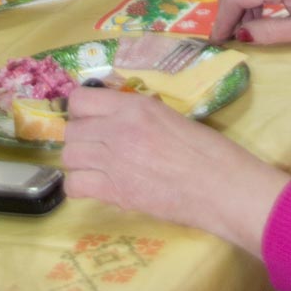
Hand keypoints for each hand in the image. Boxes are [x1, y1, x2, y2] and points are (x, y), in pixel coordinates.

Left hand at [62, 87, 286, 252]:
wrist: (221, 185)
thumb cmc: (207, 150)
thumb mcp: (169, 117)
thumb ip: (137, 115)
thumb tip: (114, 118)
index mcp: (134, 106)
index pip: (80, 99)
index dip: (81, 112)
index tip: (90, 121)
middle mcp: (117, 128)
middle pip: (71, 131)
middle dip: (80, 139)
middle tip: (97, 149)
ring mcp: (113, 160)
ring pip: (69, 156)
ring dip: (80, 163)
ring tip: (96, 169)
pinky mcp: (115, 191)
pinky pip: (75, 185)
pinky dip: (81, 187)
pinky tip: (97, 188)